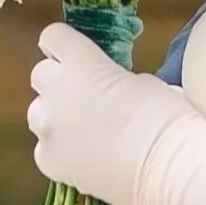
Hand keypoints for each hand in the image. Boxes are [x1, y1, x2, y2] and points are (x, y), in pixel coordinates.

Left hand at [27, 23, 200, 204]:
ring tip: (85, 133)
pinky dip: (61, 151)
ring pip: (38, 114)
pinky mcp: (47, 161)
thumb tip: (110, 89)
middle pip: (40, 75)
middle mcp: (56, 92)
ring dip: (56, 117)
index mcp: (81, 63)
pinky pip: (46, 149)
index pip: (53, 37)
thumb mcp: (144, 81)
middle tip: (85, 98)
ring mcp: (48, 129)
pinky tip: (87, 159)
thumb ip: (114, 78)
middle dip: (59, 83)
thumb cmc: (166, 117)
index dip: (64, 46)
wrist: (167, 167)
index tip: (75, 57)